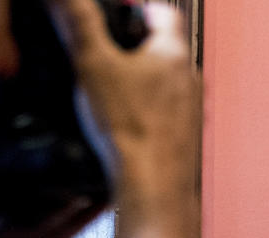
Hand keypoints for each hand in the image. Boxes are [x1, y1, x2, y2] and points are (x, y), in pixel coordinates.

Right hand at [50, 0, 199, 215]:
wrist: (153, 187)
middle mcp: (190, 80)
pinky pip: (164, 116)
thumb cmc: (132, 131)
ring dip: (140, 82)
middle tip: (106, 53)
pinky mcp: (184, 139)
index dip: (138, 7)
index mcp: (175, 54)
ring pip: (164, 84)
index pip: (163, 12)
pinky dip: (145, 113)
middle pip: (164, 48)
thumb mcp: (92, 64)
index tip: (118, 11)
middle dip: (134, 47)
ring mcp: (191, 112)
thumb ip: (77, 22)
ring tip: (110, 91)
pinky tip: (123, 125)